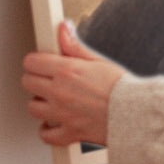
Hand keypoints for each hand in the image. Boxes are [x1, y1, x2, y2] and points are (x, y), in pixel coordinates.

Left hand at [21, 21, 126, 147]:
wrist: (136, 114)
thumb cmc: (121, 88)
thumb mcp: (97, 61)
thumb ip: (74, 46)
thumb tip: (63, 28)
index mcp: (67, 71)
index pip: (32, 62)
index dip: (35, 61)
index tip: (41, 63)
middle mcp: (60, 92)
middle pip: (27, 83)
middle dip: (35, 79)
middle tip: (46, 80)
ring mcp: (62, 114)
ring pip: (32, 108)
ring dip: (40, 103)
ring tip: (52, 100)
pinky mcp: (68, 132)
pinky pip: (46, 135)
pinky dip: (47, 130)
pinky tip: (53, 123)